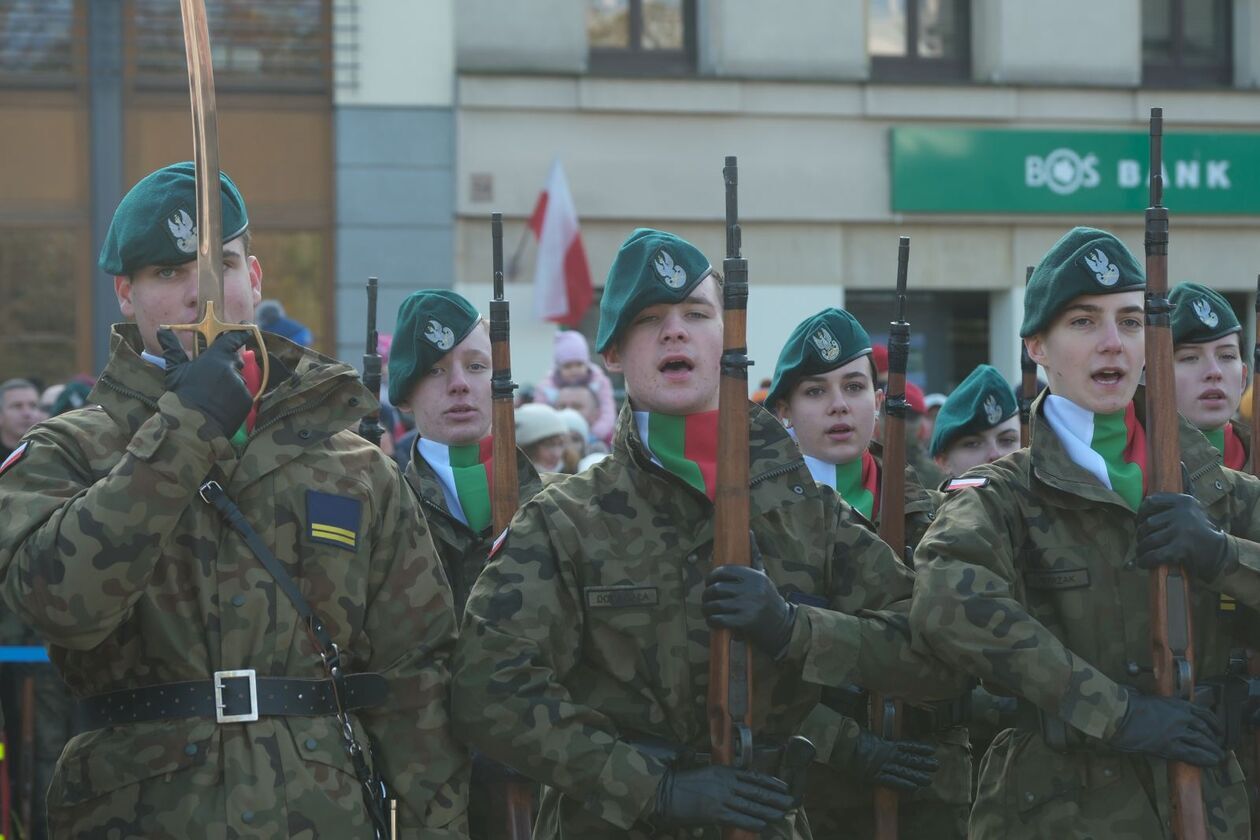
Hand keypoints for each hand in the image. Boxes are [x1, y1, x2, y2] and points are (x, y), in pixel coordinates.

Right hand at [157, 328, 251, 437]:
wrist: (192, 424)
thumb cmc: (181, 395)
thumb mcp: (175, 370)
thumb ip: (173, 348)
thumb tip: (162, 330)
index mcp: (215, 357)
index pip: (231, 340)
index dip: (239, 334)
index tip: (246, 329)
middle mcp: (231, 368)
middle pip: (235, 361)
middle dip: (230, 365)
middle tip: (216, 375)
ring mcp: (240, 384)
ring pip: (238, 380)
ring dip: (230, 383)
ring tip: (214, 396)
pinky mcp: (246, 399)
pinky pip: (243, 395)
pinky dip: (235, 398)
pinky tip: (221, 405)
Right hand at [651, 765, 793, 831]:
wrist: (667, 792)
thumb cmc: (685, 783)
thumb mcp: (708, 773)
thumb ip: (725, 778)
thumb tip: (741, 786)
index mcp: (725, 771)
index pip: (753, 776)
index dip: (770, 782)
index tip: (783, 786)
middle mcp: (726, 783)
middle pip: (756, 790)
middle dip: (774, 797)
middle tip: (789, 801)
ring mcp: (722, 798)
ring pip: (751, 805)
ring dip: (768, 810)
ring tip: (780, 813)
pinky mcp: (716, 812)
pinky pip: (739, 818)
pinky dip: (752, 822)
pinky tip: (762, 824)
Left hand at [702, 565, 794, 656]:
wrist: (782, 624)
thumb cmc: (768, 598)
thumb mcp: (763, 576)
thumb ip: (755, 556)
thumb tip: (749, 530)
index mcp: (754, 576)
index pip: (724, 571)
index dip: (712, 577)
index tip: (709, 582)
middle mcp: (752, 589)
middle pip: (718, 588)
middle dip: (707, 594)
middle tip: (706, 598)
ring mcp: (748, 606)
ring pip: (716, 604)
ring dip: (707, 608)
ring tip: (707, 610)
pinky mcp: (745, 621)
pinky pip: (720, 619)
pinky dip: (712, 620)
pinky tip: (713, 620)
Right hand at [846, 730, 937, 791]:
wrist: (842, 746)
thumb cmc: (852, 737)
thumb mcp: (866, 731)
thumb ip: (875, 735)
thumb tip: (876, 732)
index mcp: (886, 743)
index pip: (907, 746)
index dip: (919, 748)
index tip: (931, 749)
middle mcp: (888, 755)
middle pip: (909, 759)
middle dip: (923, 763)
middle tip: (936, 765)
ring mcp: (883, 766)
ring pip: (904, 771)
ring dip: (917, 776)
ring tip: (929, 780)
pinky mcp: (876, 776)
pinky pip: (892, 781)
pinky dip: (903, 785)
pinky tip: (914, 788)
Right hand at [1106, 693, 1224, 765]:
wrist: (1119, 714)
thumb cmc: (1129, 705)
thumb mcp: (1150, 700)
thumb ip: (1161, 706)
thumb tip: (1160, 708)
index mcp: (1177, 704)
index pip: (1203, 713)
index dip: (1214, 723)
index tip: (1218, 729)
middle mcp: (1181, 717)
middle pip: (1205, 729)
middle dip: (1214, 739)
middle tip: (1219, 746)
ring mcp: (1177, 732)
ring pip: (1203, 742)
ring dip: (1213, 751)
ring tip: (1218, 757)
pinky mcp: (1170, 746)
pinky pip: (1192, 754)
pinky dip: (1204, 759)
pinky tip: (1210, 763)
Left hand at [1135, 492, 1233, 581]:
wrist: (1222, 552)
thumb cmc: (1201, 533)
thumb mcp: (1190, 512)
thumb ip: (1169, 509)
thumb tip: (1139, 515)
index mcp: (1184, 501)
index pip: (1151, 502)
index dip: (1141, 513)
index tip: (1139, 522)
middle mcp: (1182, 513)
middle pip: (1148, 523)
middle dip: (1141, 534)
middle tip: (1141, 542)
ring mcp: (1182, 530)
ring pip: (1150, 539)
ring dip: (1142, 549)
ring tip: (1141, 554)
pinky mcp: (1182, 548)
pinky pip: (1155, 554)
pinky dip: (1146, 560)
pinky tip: (1143, 563)